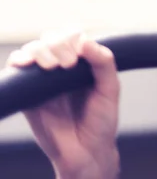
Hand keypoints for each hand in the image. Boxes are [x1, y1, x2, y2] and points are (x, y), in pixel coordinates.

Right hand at [5, 31, 120, 178]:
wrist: (85, 151)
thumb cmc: (101, 121)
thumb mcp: (110, 89)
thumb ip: (103, 63)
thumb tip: (84, 41)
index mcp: (83, 63)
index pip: (73, 36)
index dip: (73, 37)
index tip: (78, 56)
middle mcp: (62, 67)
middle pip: (51, 38)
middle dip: (57, 44)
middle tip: (68, 64)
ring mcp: (43, 79)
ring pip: (32, 50)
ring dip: (39, 50)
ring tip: (50, 67)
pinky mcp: (27, 93)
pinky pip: (15, 71)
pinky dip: (17, 62)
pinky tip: (24, 64)